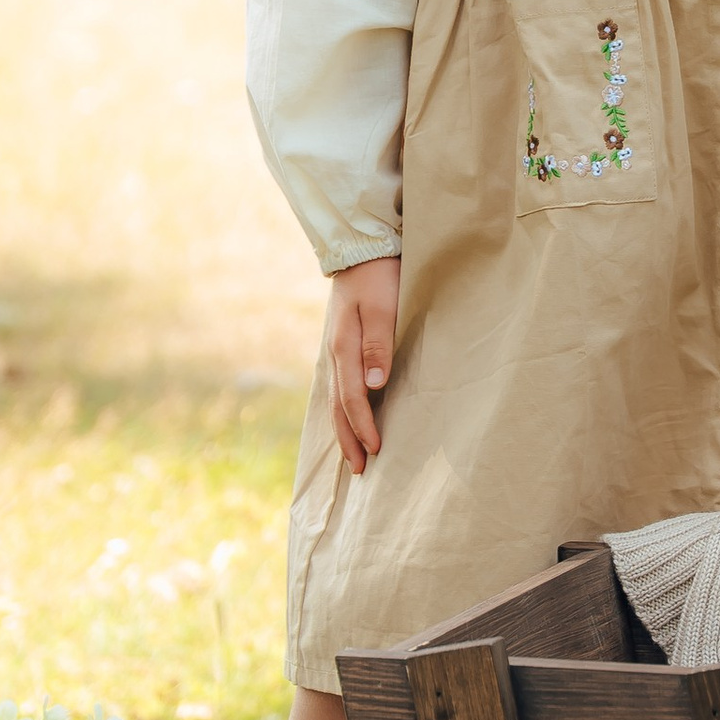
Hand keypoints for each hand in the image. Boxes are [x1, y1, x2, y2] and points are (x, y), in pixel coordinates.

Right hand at [325, 256, 399, 470]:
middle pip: (337, 407)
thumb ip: (379, 344)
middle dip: (349, 439)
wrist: (361, 249)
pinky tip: (351, 420)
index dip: (364, 425)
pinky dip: (343, 411)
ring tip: (354, 456)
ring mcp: (337, 351)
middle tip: (361, 470)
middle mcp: (336, 354)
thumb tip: (374, 385)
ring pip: (335, 400)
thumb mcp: (384, 306)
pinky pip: (339, 388)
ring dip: (344, 429)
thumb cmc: (379, 276)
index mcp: (345, 347)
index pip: (352, 398)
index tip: (377, 449)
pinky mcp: (343, 347)